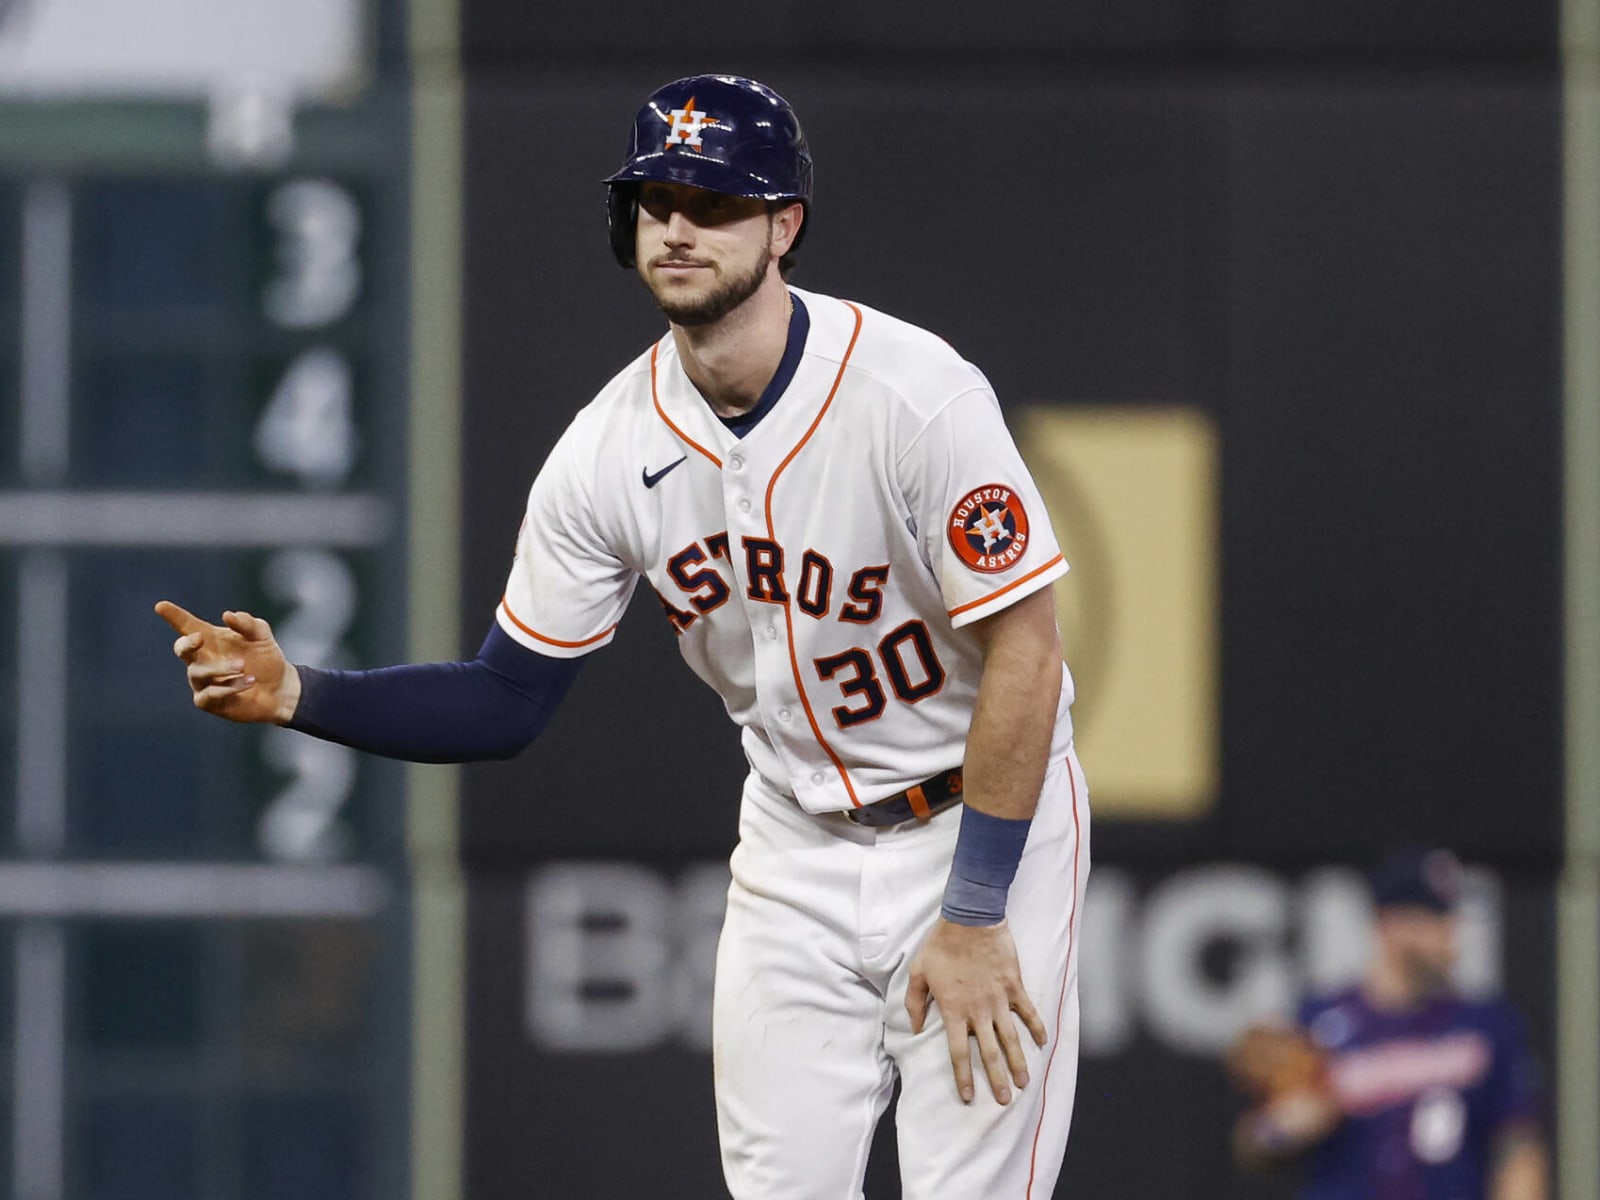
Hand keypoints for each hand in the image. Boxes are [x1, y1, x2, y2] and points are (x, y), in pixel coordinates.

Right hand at [155, 600, 299, 723]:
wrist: (280, 688)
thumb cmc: (265, 658)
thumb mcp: (262, 636)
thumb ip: (248, 624)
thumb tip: (227, 615)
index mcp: (210, 640)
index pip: (187, 626)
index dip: (174, 616)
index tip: (161, 606)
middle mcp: (201, 659)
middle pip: (182, 649)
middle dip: (187, 643)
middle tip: (200, 637)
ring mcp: (202, 682)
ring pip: (199, 673)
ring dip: (220, 668)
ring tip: (242, 666)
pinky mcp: (208, 702)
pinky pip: (211, 694)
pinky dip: (229, 687)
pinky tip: (249, 681)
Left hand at [906, 918, 1047, 1104]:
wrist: (970, 920)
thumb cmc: (941, 945)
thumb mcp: (918, 972)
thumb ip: (915, 1002)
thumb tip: (916, 1027)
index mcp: (954, 1010)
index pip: (958, 1052)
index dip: (963, 1076)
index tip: (968, 1097)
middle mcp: (978, 1011)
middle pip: (988, 1052)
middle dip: (996, 1079)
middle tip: (1003, 1099)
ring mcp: (999, 999)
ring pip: (1010, 1038)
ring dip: (1018, 1061)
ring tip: (1024, 1083)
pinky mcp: (1014, 986)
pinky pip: (1028, 1011)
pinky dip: (1036, 1027)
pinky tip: (1043, 1042)